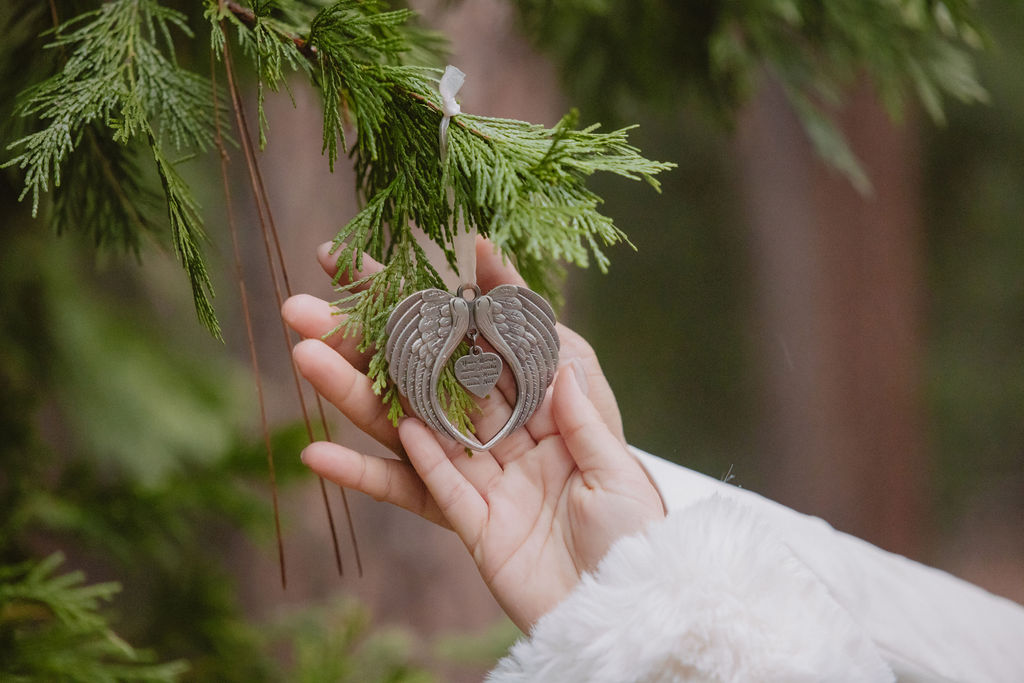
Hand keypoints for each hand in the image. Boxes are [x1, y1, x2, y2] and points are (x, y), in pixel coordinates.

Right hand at [283, 238, 664, 631]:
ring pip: (412, 424)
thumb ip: (581, 415)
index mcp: (554, 410)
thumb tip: (553, 356)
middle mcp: (510, 434)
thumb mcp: (617, 470)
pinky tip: (324, 448)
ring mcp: (482, 476)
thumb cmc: (635, 540)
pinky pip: (416, 492)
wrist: (618, 613)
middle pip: (441, 372)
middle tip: (323, 293)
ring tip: (305, 352)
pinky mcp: (465, 523)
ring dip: (358, 392)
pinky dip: (374, 472)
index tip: (461, 247)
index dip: (488, 296)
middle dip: (385, 331)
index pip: (510, 340)